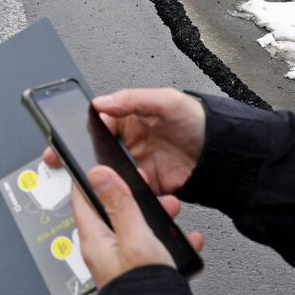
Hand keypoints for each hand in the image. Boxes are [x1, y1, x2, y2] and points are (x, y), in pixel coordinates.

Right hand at [44, 88, 205, 196]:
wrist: (224, 153)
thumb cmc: (198, 120)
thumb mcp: (167, 101)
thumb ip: (133, 99)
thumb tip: (102, 102)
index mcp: (129, 117)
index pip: (97, 123)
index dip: (81, 132)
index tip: (69, 142)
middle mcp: (130, 141)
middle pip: (99, 152)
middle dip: (89, 161)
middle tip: (83, 167)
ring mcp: (137, 164)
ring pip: (113, 175)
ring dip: (114, 180)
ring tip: (127, 177)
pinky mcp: (148, 186)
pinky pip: (131, 192)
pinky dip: (130, 195)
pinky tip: (138, 189)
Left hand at [70, 165, 203, 287]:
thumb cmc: (142, 288)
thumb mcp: (134, 235)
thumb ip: (119, 203)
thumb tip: (98, 173)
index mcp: (94, 238)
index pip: (82, 198)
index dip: (92, 177)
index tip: (101, 162)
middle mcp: (105, 250)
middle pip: (115, 210)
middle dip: (135, 195)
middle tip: (150, 187)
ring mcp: (124, 261)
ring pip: (138, 227)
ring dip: (156, 215)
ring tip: (173, 210)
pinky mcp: (142, 271)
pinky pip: (154, 247)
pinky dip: (169, 240)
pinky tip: (186, 238)